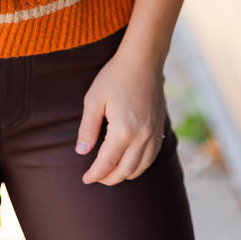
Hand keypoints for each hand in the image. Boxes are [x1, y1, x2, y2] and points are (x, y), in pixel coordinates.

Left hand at [75, 45, 166, 184]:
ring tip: (111, 174)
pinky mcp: (160, 127)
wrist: (143, 60)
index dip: (95, 174)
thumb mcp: (94, 99)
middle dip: (109, 178)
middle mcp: (142, 136)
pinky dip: (141, 166)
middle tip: (96, 178)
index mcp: (123, 130)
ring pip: (141, 167)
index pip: (107, 163)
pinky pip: (152, 156)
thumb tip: (81, 152)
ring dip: (125, 175)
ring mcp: (154, 133)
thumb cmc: (115, 76)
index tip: (85, 179)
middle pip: (125, 170)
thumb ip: (87, 128)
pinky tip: (131, 163)